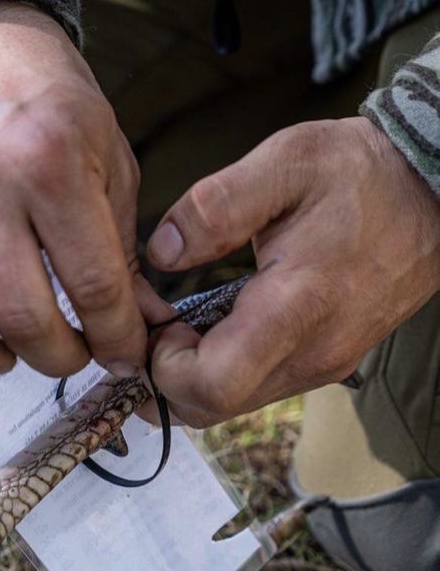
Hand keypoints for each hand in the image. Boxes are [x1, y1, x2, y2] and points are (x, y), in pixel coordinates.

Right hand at [0, 2, 156, 378]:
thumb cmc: (56, 108)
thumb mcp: (111, 162)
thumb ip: (125, 250)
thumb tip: (147, 330)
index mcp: (50, 166)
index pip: (93, 285)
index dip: (118, 339)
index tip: (126, 355)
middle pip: (18, 314)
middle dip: (59, 358)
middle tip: (71, 354)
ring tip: (1, 357)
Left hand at [145, 117, 439, 425]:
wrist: (433, 193)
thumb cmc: (363, 175)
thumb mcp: (286, 161)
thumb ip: (216, 206)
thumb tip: (163, 251)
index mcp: (297, 306)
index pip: (213, 385)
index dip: (165, 368)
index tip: (159, 325)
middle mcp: (312, 353)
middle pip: (213, 409)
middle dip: (167, 378)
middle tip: (158, 327)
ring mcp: (322, 365)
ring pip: (233, 405)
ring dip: (194, 375)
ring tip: (185, 321)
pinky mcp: (326, 363)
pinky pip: (258, 388)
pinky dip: (224, 370)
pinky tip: (219, 325)